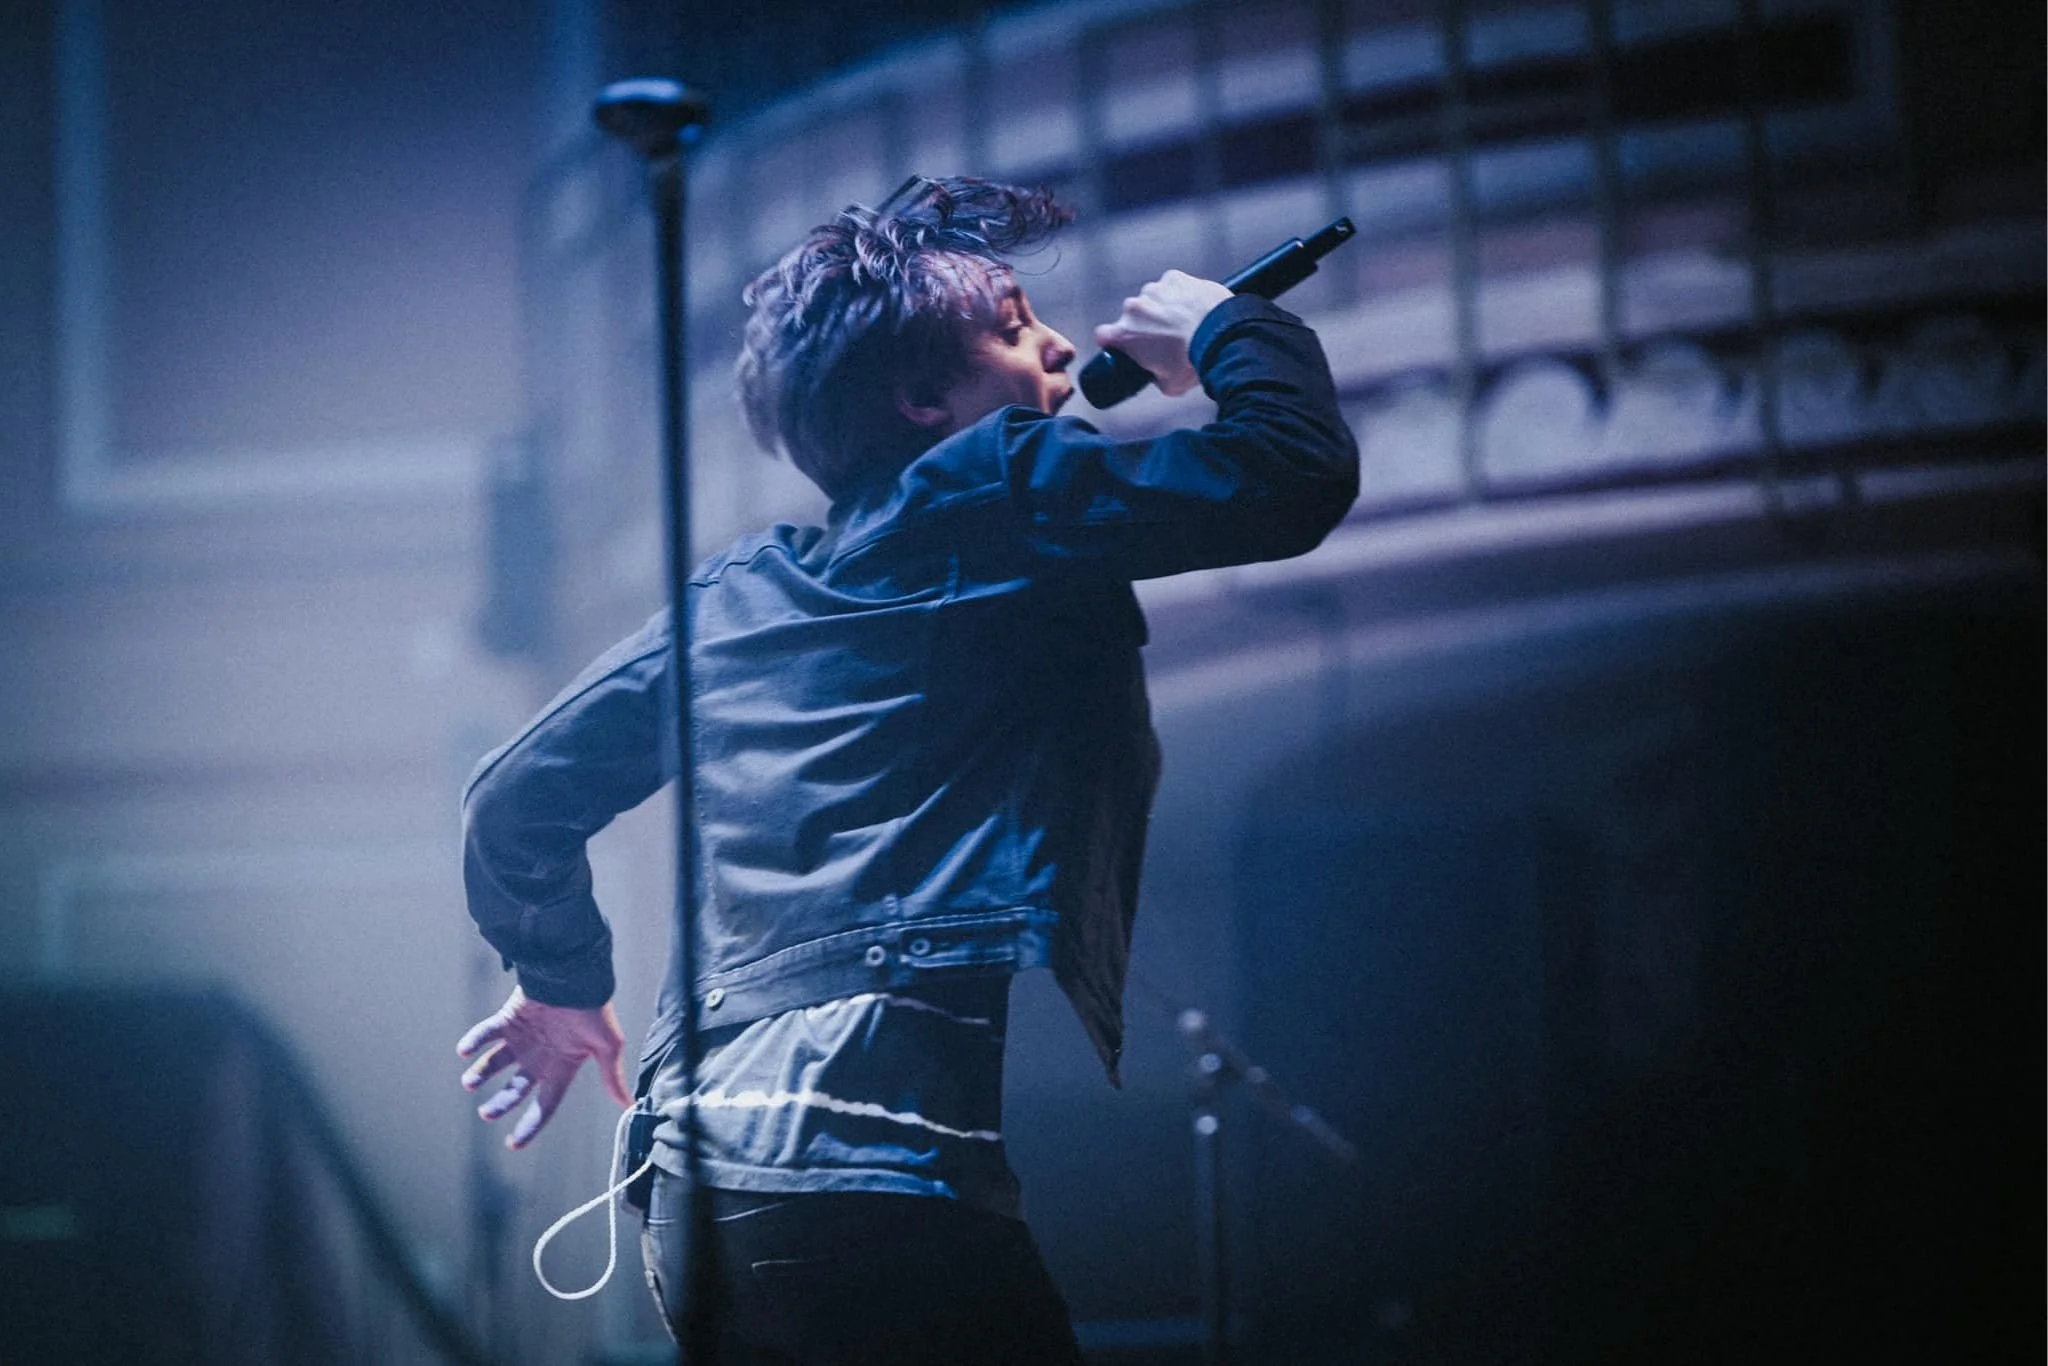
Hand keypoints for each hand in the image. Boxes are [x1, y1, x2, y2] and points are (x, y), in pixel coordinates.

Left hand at [456, 987, 631, 1149]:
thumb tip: (628, 1105)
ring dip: (480, 1072)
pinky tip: (464, 1051)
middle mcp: (539, 1057)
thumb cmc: (596, 1009)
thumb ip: (611, 1077)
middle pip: (514, 1089)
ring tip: (469, 1081)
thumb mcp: (608, 1047)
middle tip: (487, 1113)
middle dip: (499, 1103)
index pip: (544, 1104)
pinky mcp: (509, 1018)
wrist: (578, 974)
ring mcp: (522, 1038)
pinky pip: (486, 1032)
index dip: (530, 1125)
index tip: (513, 1144)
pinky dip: (474, 1041)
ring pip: (495, 1063)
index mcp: (562, 1067)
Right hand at [1092, 270, 1233, 397]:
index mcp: (1125, 334)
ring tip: (1184, 322)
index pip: (1103, 335)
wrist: (1221, 337)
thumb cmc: (1193, 361)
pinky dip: (1180, 293)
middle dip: (1145, 325)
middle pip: (1132, 315)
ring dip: (1163, 307)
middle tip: (1167, 338)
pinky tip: (1193, 307)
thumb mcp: (1168, 385)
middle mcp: (1133, 308)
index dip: (1113, 340)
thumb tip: (1159, 374)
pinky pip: (1172, 285)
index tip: (1123, 343)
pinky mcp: (1174, 278)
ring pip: (1152, 298)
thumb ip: (1155, 377)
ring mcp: (1154, 290)